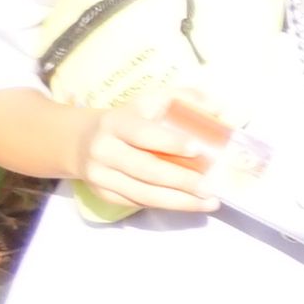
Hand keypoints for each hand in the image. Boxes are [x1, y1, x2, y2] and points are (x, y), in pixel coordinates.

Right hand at [73, 86, 234, 216]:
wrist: (81, 140)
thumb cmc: (130, 119)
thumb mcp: (151, 102)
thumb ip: (186, 98)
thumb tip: (222, 107)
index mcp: (116, 123)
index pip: (143, 134)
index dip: (169, 142)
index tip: (197, 149)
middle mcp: (104, 149)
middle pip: (145, 169)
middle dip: (181, 180)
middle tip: (211, 186)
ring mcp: (100, 175)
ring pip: (143, 193)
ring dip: (179, 201)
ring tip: (209, 202)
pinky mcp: (103, 194)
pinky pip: (138, 203)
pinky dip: (166, 205)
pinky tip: (190, 204)